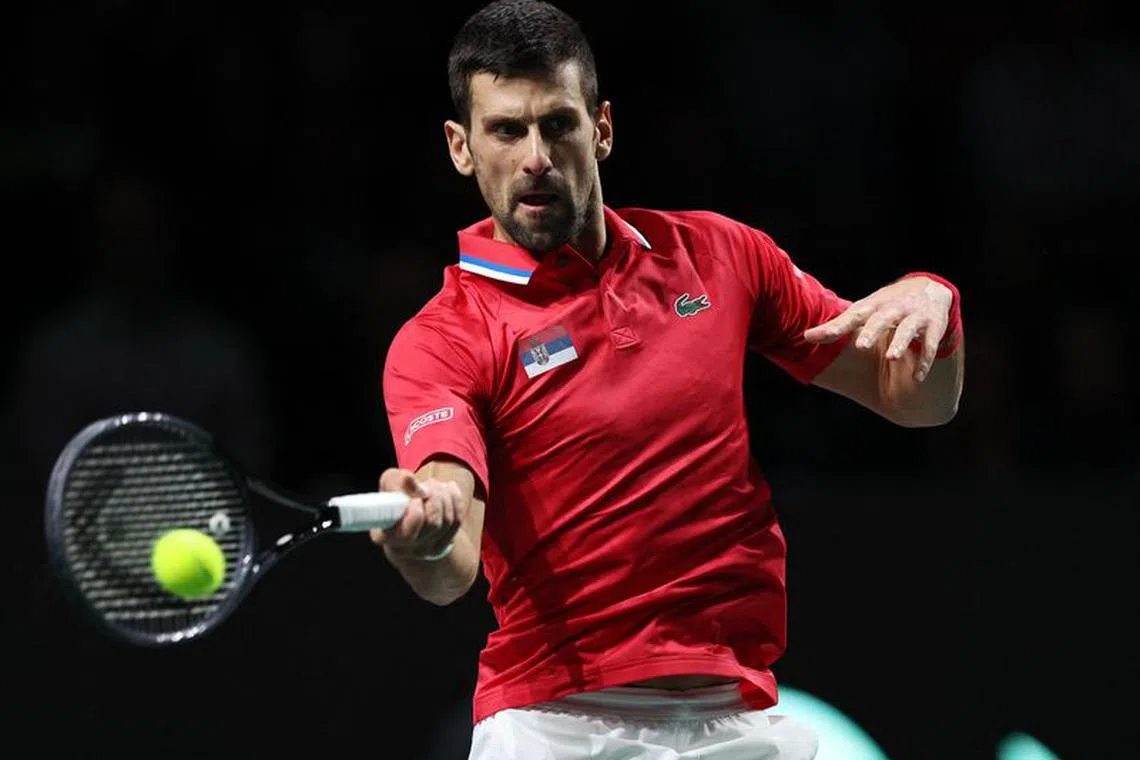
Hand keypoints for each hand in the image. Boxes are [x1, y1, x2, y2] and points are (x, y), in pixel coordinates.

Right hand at [369, 468, 466, 558]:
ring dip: (444, 496)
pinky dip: (456, 500)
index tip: (416, 497)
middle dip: (435, 497)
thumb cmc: (394, 498)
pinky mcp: (442, 545)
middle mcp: (406, 549)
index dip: (416, 509)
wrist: (407, 514)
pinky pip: (457, 521)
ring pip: (447, 521)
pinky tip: (448, 489)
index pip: (407, 531)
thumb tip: (411, 480)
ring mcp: (426, 550)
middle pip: (433, 524)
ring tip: (435, 485)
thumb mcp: (388, 485)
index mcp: (386, 536)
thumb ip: (396, 481)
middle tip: (429, 484)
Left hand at [803, 275, 953, 381]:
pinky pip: (930, 345)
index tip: (812, 337)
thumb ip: (838, 324)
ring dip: (900, 343)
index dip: (833, 327)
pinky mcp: (934, 326)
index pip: (850, 316)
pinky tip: (917, 377)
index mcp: (873, 305)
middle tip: (862, 346)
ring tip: (892, 357)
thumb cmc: (887, 305)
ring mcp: (915, 316)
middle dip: (872, 331)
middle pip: (881, 319)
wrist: (931, 290)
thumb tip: (806, 337)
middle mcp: (893, 308)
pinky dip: (924, 361)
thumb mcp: (864, 309)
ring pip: (907, 330)